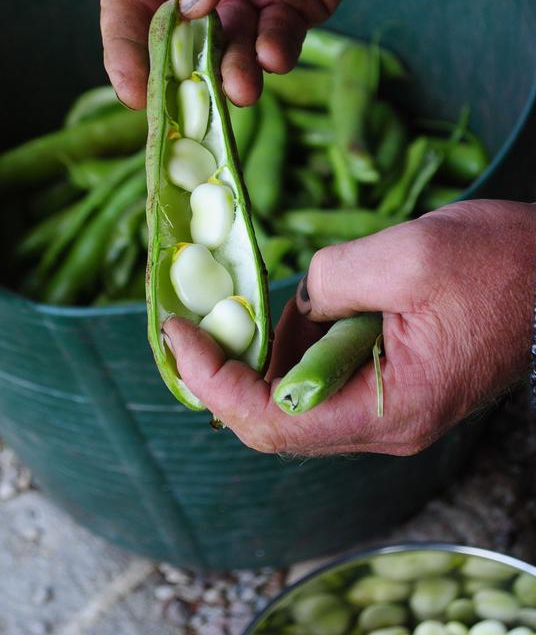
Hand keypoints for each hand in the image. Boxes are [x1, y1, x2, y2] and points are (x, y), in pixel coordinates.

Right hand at [101, 0, 419, 108]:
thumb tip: (192, 2)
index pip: (128, 2)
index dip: (124, 48)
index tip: (131, 89)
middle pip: (174, 41)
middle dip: (177, 77)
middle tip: (186, 108)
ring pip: (226, 52)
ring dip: (229, 74)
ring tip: (241, 88)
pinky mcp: (292, 7)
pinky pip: (276, 43)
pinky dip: (273, 56)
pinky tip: (274, 55)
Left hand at [163, 200, 535, 455]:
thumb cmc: (500, 265)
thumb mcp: (406, 255)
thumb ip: (330, 281)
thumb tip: (297, 299)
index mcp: (389, 406)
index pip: (270, 422)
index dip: (212, 381)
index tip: (176, 333)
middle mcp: (384, 420)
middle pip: (275, 417)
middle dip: (225, 370)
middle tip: (190, 318)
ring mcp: (389, 403)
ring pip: (297, 393)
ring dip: (262, 351)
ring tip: (243, 303)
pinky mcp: (394, 379)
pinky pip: (326, 372)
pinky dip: (297, 340)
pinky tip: (297, 303)